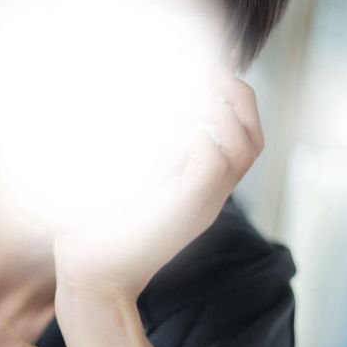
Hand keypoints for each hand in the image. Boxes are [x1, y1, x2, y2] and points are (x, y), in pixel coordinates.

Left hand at [52, 65, 264, 301]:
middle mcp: (210, 195)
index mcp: (200, 189)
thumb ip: (139, 154)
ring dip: (219, 109)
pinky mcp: (186, 208)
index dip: (231, 99)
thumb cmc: (96, 231)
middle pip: (254, 138)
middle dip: (237, 95)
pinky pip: (213, 161)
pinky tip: (168, 127)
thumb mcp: (123, 183)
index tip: (206, 68)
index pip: (242, 137)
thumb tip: (131, 108)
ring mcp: (202, 203)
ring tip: (190, 93)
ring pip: (246, 146)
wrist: (92, 277)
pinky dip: (196, 134)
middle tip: (209, 69)